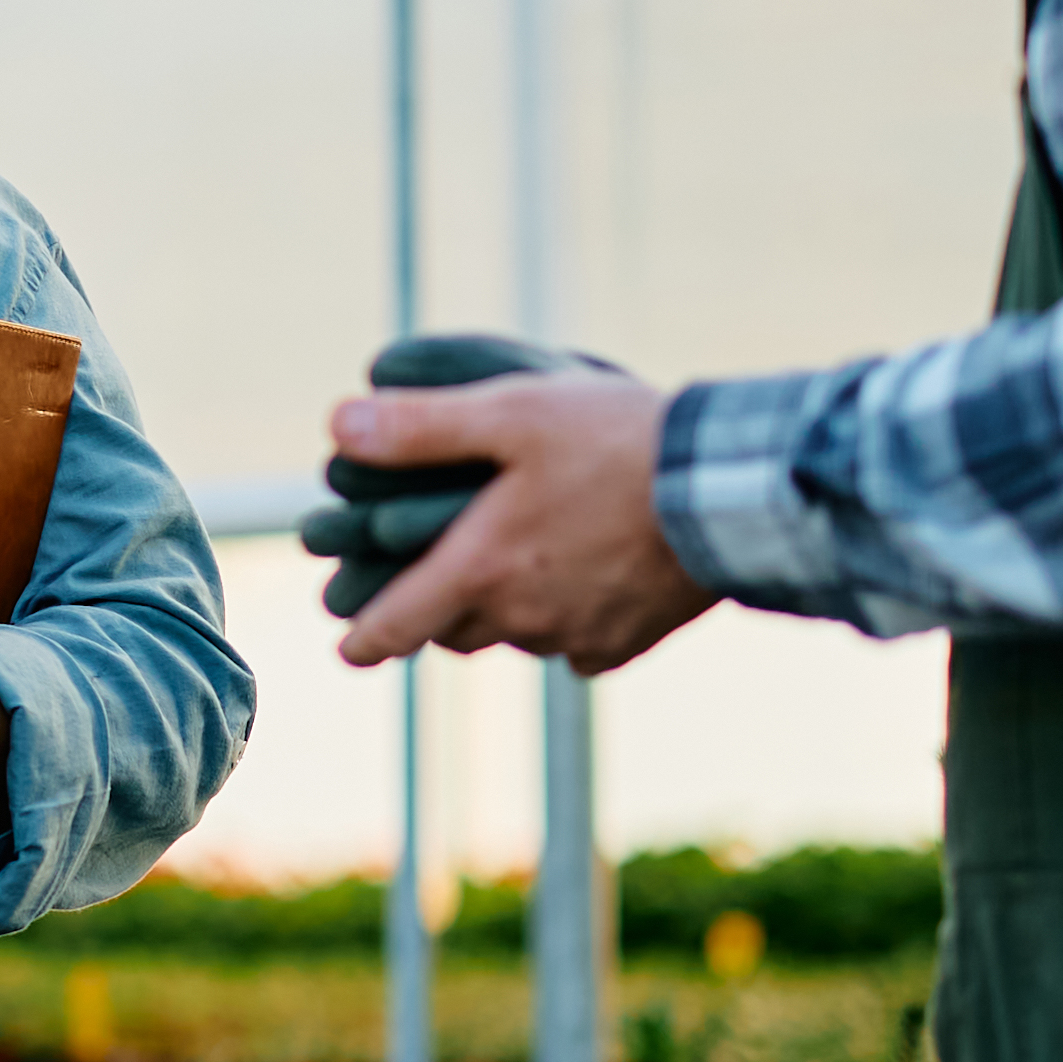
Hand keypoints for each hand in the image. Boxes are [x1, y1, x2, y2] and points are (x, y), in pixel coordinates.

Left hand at [324, 371, 713, 672]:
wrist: (725, 488)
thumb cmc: (615, 443)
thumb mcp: (509, 413)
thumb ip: (419, 427)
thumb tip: (337, 427)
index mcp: (480, 571)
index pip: (394, 627)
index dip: (364, 639)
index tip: (348, 648)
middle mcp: (522, 618)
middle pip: (455, 629)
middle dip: (441, 607)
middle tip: (443, 571)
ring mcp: (578, 636)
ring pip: (518, 635)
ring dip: (509, 608)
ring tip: (523, 558)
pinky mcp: (629, 642)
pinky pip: (580, 645)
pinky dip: (570, 620)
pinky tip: (586, 578)